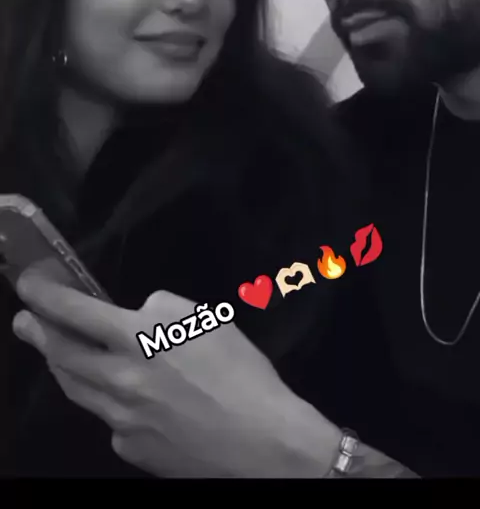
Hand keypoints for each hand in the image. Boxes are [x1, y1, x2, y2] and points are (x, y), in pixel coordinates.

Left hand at [12, 273, 340, 477]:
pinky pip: (107, 418)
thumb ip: (160, 309)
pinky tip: (123, 397)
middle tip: (25, 321)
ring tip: (56, 352)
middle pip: (61, 354)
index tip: (28, 285)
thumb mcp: (203, 318)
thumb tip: (137, 316)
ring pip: (76, 388)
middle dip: (36, 333)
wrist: (261, 444)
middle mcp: (118, 380)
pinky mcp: (129, 448)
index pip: (74, 311)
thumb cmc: (240, 372)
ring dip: (60, 365)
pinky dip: (106, 401)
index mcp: (138, 339)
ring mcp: (120, 419)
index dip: (45, 295)